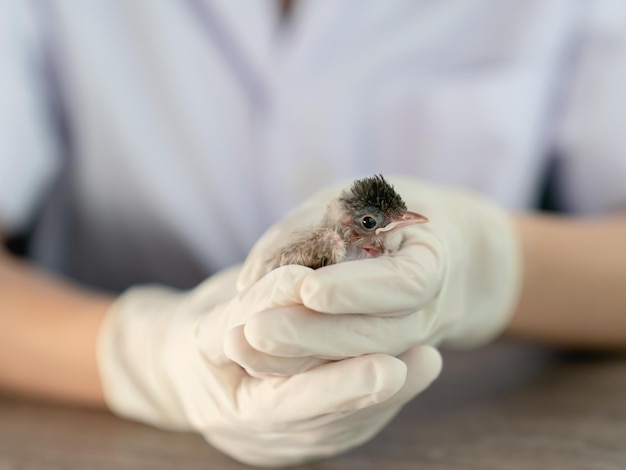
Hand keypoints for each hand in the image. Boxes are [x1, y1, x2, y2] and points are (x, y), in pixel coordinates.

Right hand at [97, 265, 441, 466]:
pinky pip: (355, 419)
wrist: (188, 373)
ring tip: (429, 359)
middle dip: (382, 390)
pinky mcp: (315, 431)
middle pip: (333, 420)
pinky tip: (414, 367)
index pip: (291, 404)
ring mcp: (296, 440)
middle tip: (426, 360)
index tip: (386, 365)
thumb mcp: (208, 322)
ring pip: (351, 423)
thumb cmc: (198, 340)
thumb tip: (298, 284)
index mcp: (238, 410)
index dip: (339, 385)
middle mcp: (271, 437)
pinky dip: (385, 396)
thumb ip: (249, 307)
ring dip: (393, 393)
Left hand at [234, 176, 521, 373]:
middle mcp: (428, 311)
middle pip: (377, 335)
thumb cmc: (386, 212)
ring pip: (359, 359)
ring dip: (302, 357)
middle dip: (314, 334)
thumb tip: (252, 279)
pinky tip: (260, 360)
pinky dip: (305, 364)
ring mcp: (409, 341)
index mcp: (434, 261)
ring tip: (248, 348)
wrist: (434, 249)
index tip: (308, 289)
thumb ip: (307, 232)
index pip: (404, 284)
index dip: (356, 290)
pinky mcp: (383, 354)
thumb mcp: (353, 200)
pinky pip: (348, 364)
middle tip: (257, 330)